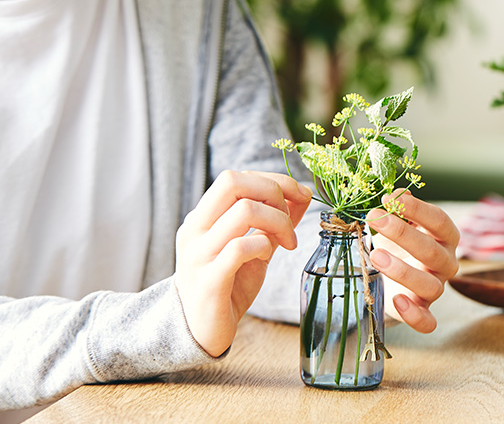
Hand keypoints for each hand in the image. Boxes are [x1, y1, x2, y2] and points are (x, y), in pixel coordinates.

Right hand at [174, 170, 311, 356]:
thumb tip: (303, 193)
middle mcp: (195, 230)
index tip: (299, 197)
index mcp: (202, 217)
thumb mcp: (253, 247)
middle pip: (233, 182)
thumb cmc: (228, 285)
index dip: (273, 181)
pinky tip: (266, 257)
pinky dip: (263, 246)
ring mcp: (199, 254)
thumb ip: (272, 221)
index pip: (234, 177)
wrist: (200, 331)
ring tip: (287, 243)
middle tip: (290, 219)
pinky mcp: (209, 281)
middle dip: (274, 192)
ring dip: (277, 222)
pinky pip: (240, 248)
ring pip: (243, 211)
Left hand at [366, 192, 459, 332]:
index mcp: (445, 237)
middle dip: (403, 233)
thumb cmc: (398, 244)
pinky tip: (397, 300)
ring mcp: (436, 288)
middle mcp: (447, 262)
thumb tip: (397, 192)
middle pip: (432, 251)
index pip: (439, 221)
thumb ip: (398, 208)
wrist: (391, 277)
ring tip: (375, 256)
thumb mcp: (398, 223)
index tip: (390, 198)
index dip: (417, 209)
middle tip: (375, 219)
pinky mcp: (423, 310)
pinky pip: (427, 321)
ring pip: (429, 285)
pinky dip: (414, 314)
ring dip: (402, 270)